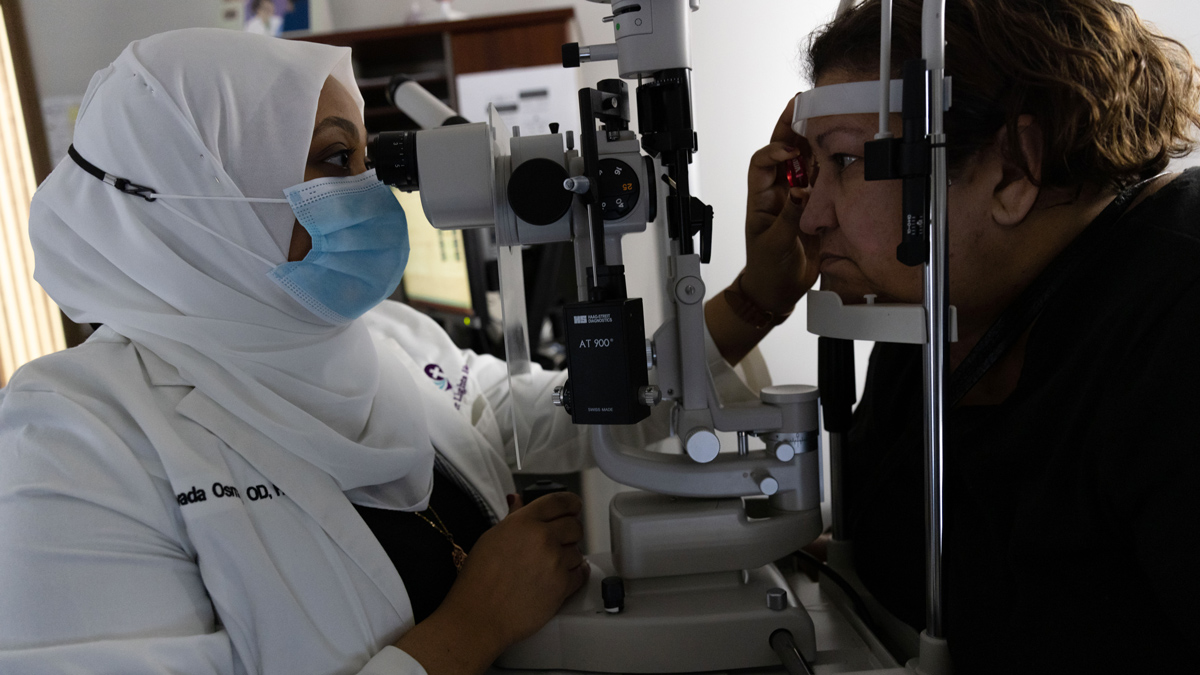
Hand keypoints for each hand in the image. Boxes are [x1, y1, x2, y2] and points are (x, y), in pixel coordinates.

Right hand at [444, 491, 587, 646]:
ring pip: (579, 551)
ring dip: (568, 558)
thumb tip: (518, 501)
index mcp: (523, 521)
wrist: (479, 617)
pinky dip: (574, 576)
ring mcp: (555, 561)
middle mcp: (542, 538)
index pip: (560, 501)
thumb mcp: (491, 538)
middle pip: (575, 525)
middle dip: (569, 533)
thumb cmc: (478, 581)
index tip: (574, 507)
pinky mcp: (563, 585)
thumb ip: (513, 518)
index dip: (571, 503)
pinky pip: (581, 574)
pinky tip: (557, 578)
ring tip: (547, 568)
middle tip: (559, 542)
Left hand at [742, 97, 820, 313]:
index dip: (774, 151)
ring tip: (824, 119)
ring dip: (812, 142)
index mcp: (761, 198)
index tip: (789, 152)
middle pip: (783, 152)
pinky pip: (823, 181)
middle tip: (802, 104)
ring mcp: (797, 198)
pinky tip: (839, 152)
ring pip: (804, 162)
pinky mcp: (814, 207)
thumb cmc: (768, 268)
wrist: (779, 289)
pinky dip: (830, 166)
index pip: (762, 162)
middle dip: (790, 128)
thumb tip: (800, 194)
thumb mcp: (775, 244)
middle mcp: (779, 192)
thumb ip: (788, 218)